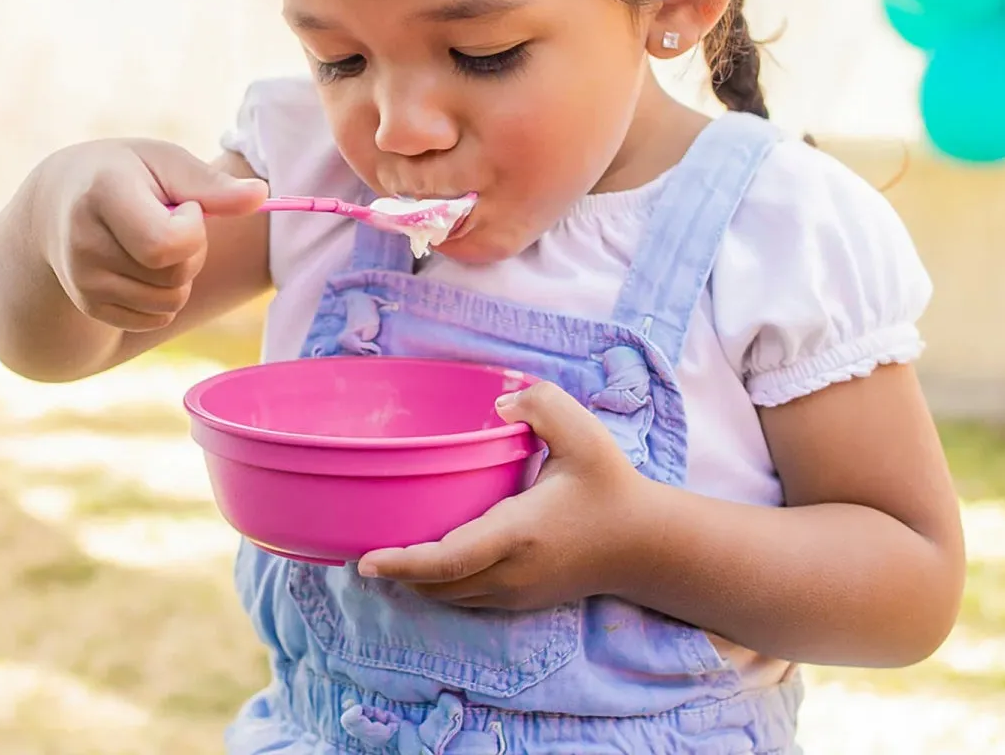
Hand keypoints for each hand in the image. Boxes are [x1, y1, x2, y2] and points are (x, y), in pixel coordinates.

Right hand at [38, 139, 267, 330]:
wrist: (59, 202)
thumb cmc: (129, 174)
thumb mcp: (166, 163)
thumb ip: (213, 184)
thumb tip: (261, 196)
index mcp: (103, 194)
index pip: (165, 245)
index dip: (193, 227)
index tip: (185, 205)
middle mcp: (83, 243)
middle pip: (174, 275)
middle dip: (193, 251)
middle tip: (171, 221)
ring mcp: (82, 281)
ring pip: (170, 302)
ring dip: (180, 275)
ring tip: (153, 241)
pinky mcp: (88, 306)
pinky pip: (156, 319)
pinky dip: (164, 297)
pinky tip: (142, 266)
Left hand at [358, 380, 641, 609]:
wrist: (645, 544)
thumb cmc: (610, 485)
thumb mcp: (584, 432)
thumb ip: (540, 404)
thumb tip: (499, 406)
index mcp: (518, 532)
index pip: (449, 559)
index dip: (403, 562)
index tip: (365, 560)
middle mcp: (510, 572)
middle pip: (436, 584)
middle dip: (396, 572)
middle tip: (359, 545)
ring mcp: (515, 593)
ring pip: (448, 596)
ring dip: (415, 580)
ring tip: (383, 552)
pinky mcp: (520, 600)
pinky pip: (465, 598)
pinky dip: (439, 584)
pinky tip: (427, 560)